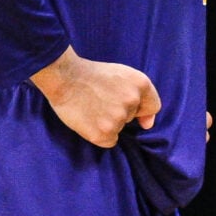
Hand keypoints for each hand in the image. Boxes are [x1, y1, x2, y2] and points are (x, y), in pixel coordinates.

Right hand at [31, 48, 160, 147]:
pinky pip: (108, 141)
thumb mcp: (122, 74)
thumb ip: (141, 96)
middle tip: (99, 99)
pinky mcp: (103, 133)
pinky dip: (98, 134)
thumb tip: (148, 125)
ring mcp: (118, 118)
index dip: (141, 110)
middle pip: (131, 117)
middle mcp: (132, 101)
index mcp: (140, 84)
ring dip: (107, 123)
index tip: (130, 110)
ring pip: (119, 128)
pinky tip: (88, 120)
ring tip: (91, 107)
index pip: (152, 107)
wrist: (63, 76)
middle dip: (117, 111)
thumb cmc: (90, 74)